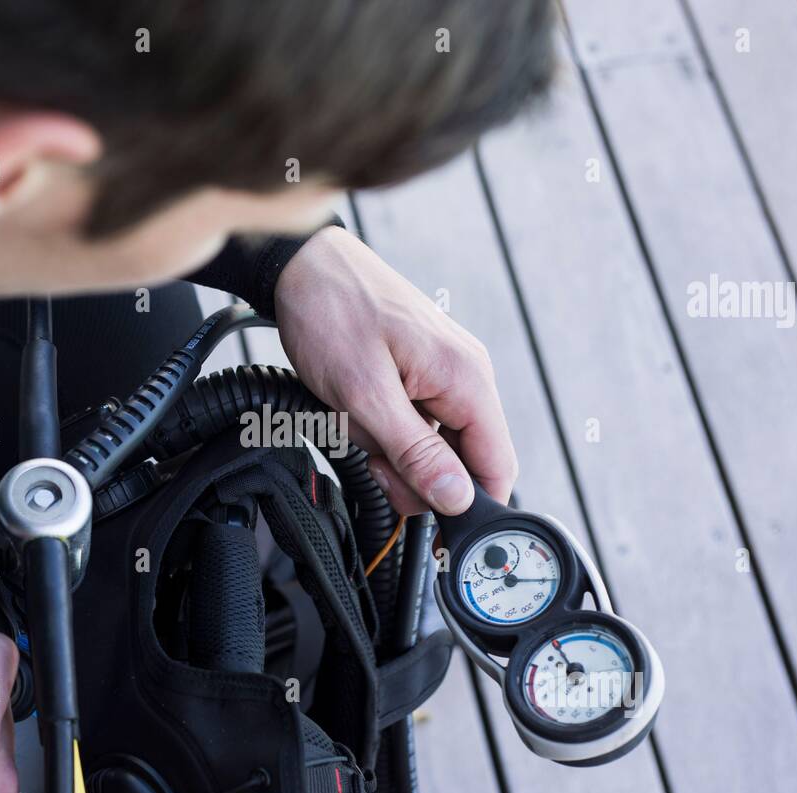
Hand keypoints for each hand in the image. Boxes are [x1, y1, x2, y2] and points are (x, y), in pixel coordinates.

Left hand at [275, 226, 517, 514]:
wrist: (299, 265)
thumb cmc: (331, 312)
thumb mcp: (366, 395)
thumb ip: (415, 452)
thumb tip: (458, 498)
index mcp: (465, 379)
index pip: (497, 465)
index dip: (469, 505)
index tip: (431, 523)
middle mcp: (464, 375)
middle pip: (460, 462)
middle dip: (411, 471)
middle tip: (370, 455)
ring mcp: (440, 373)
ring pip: (428, 445)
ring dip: (387, 448)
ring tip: (353, 417)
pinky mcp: (416, 372)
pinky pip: (408, 421)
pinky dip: (377, 426)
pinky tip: (352, 406)